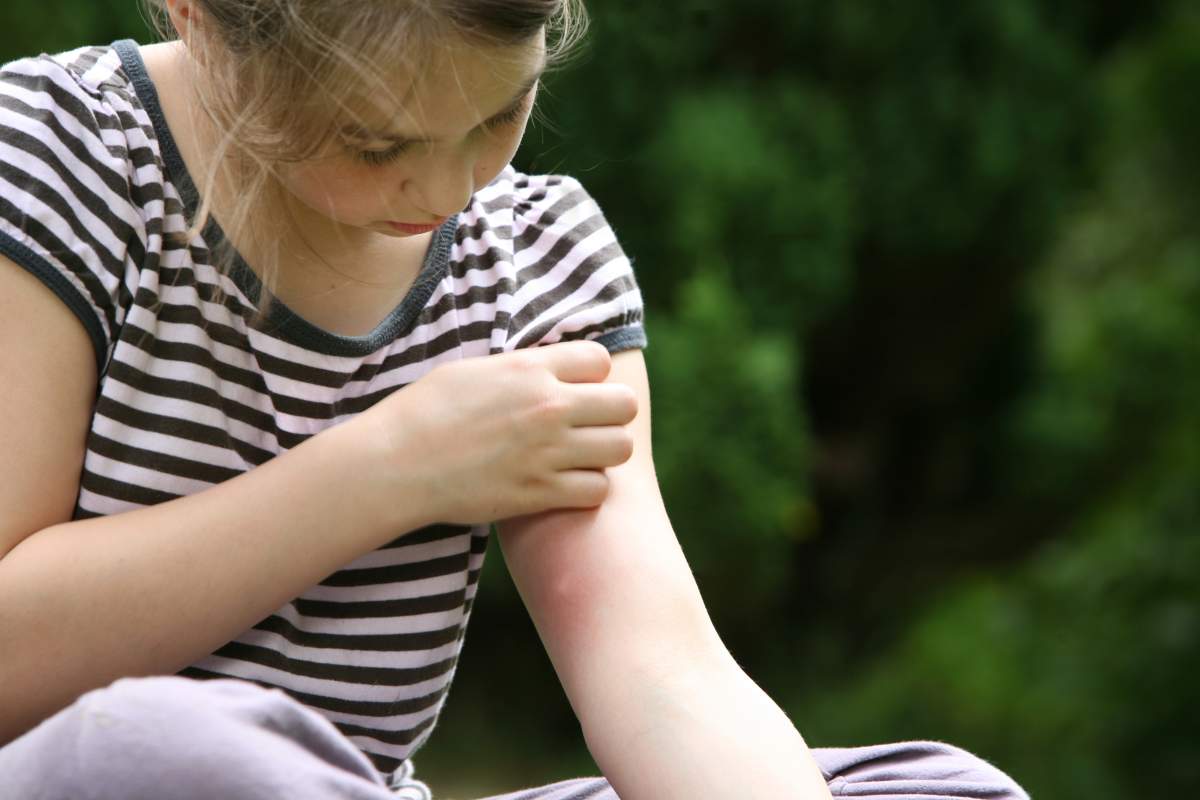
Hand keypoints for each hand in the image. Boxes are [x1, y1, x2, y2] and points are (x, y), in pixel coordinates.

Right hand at [354, 340, 638, 525]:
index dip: (592, 375)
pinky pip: (598, 490)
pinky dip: (587, 489)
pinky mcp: (540, 492)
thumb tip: (548, 368)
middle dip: (611, 414)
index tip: (575, 389)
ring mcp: (548, 451)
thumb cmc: (424, 412)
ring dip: (605, 453)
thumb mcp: (473, 371)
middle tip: (588, 426)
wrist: (397, 464)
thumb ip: (521, 369)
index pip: (600, 359)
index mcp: (530, 369)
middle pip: (624, 403)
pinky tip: (564, 485)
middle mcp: (548, 406)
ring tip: (580, 457)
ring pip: (620, 448)